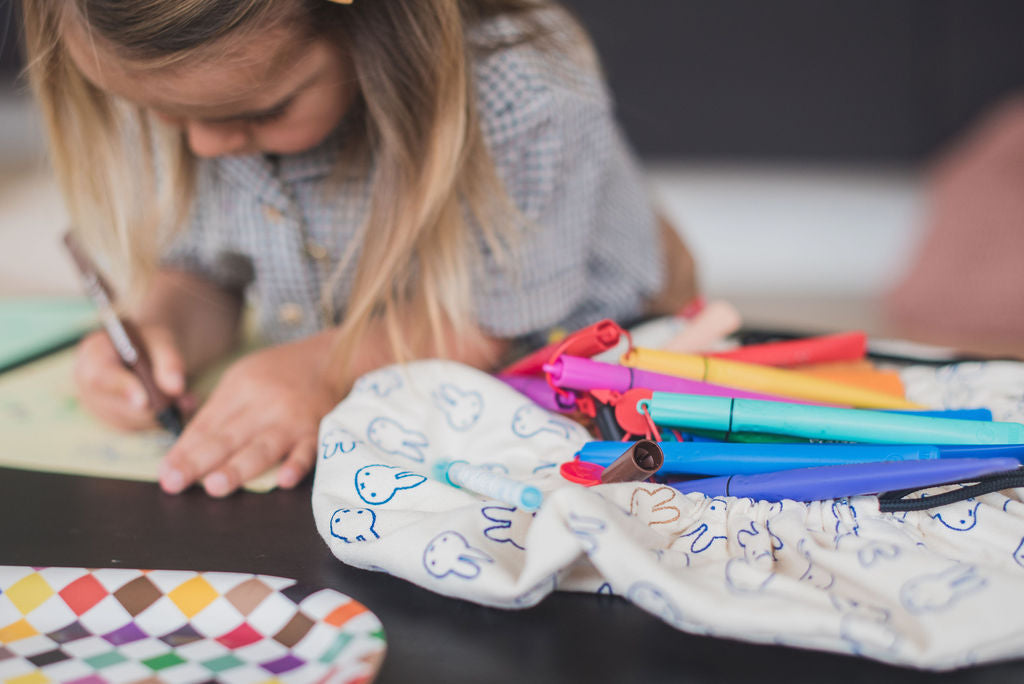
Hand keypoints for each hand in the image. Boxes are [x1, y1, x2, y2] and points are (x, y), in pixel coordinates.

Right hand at [74, 325, 193, 429]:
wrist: (150, 349)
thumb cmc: (152, 339)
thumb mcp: (164, 340)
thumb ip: (170, 360)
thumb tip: (176, 388)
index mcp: (93, 355)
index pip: (99, 376)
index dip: (122, 389)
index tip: (145, 401)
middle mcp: (88, 385)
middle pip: (117, 406)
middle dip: (153, 407)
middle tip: (185, 401)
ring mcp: (100, 407)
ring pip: (132, 422)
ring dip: (163, 414)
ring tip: (187, 401)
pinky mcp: (116, 421)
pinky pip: (140, 428)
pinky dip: (162, 420)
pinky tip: (179, 407)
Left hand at [158, 331, 340, 496]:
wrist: (330, 358)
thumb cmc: (280, 373)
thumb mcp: (243, 377)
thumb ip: (219, 409)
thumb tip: (186, 447)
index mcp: (240, 388)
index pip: (207, 424)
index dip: (184, 449)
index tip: (166, 472)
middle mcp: (264, 403)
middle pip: (228, 437)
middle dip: (199, 461)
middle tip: (175, 483)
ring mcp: (291, 419)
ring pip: (263, 447)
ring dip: (239, 467)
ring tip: (216, 486)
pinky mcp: (318, 431)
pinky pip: (308, 450)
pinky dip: (298, 464)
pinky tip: (285, 479)